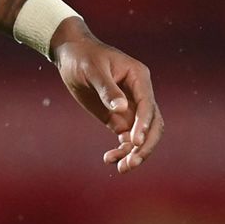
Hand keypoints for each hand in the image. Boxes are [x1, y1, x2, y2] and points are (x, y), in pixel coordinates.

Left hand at [50, 18, 163, 173]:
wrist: (71, 55)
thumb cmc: (82, 57)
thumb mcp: (92, 70)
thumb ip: (107, 89)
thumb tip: (121, 109)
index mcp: (139, 77)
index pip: (147, 105)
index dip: (143, 124)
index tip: (133, 141)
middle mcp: (140, 94)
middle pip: (153, 124)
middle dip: (145, 145)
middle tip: (131, 162)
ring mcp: (131, 108)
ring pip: (142, 135)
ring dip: (135, 153)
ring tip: (121, 168)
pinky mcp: (119, 118)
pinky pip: (127, 139)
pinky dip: (122, 150)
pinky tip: (110, 159)